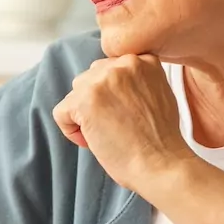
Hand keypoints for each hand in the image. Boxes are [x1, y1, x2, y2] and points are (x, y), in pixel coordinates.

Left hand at [52, 54, 191, 191]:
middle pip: (90, 79)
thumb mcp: (159, 92)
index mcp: (142, 60)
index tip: (123, 114)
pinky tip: (92, 142)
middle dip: (96, 104)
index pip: (109, 69)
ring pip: (75, 95)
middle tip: (115, 127)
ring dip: (84, 116)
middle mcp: (122, 64)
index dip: (112, 95)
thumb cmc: (161, 139)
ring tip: (107, 135)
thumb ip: (136, 80)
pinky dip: (71, 131)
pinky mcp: (84, 101)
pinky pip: (61, 113)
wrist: (162, 164)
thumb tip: (110, 86)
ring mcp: (102, 81)